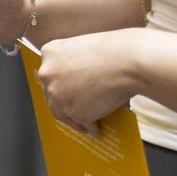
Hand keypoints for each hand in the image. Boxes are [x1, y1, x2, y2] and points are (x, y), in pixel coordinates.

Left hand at [34, 30, 149, 132]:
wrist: (129, 62)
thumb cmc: (116, 50)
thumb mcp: (86, 46)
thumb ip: (75, 61)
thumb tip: (80, 77)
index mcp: (50, 53)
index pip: (51, 72)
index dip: (60, 83)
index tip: (67, 89)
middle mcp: (47, 74)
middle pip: (52, 93)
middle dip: (64, 101)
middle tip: (76, 107)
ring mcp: (57, 94)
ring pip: (62, 112)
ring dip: (74, 119)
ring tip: (87, 124)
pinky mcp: (72, 111)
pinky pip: (81, 122)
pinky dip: (89, 126)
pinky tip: (96, 129)